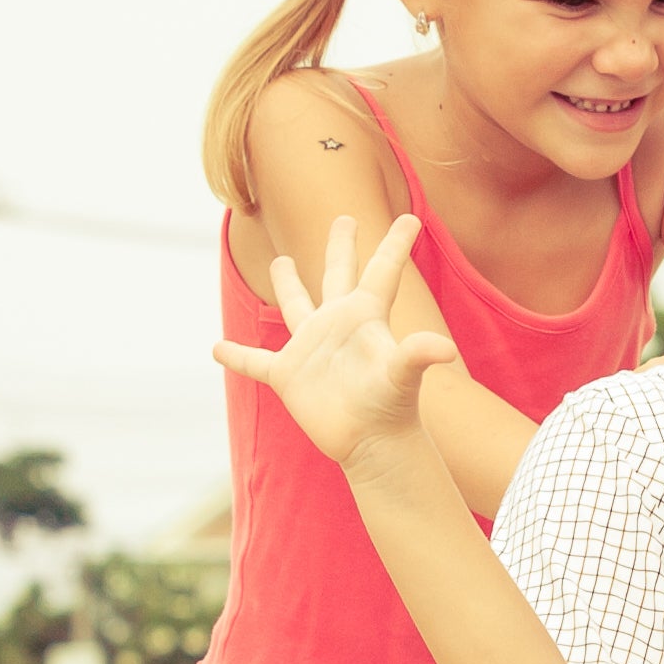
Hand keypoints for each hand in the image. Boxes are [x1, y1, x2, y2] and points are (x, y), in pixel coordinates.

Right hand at [210, 216, 461, 463]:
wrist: (370, 445)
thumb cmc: (390, 408)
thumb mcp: (402, 375)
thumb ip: (417, 355)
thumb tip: (446, 349)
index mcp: (366, 315)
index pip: (383, 271)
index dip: (395, 244)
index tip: (412, 218)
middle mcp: (338, 324)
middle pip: (337, 274)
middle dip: (340, 247)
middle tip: (344, 219)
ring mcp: (311, 349)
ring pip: (295, 306)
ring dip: (288, 284)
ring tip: (279, 262)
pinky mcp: (289, 376)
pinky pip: (254, 362)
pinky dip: (236, 355)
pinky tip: (217, 348)